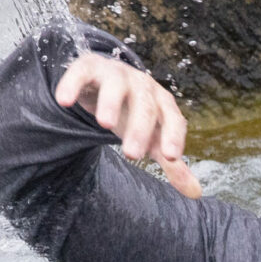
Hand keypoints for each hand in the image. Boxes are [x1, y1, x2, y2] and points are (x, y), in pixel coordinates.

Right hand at [54, 53, 202, 198]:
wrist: (108, 81)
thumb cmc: (135, 114)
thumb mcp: (154, 137)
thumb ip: (171, 162)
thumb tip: (196, 193)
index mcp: (162, 104)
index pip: (174, 119)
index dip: (174, 136)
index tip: (171, 157)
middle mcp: (143, 86)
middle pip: (146, 106)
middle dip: (140, 129)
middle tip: (132, 154)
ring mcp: (117, 75)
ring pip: (116, 86)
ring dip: (111, 103)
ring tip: (104, 125)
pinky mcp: (89, 68)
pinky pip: (82, 73)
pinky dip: (72, 84)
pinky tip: (64, 100)